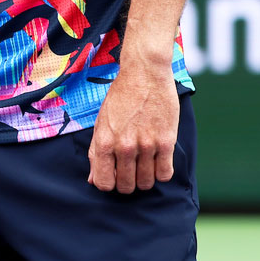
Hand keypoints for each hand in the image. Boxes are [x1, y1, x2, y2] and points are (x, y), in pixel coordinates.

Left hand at [87, 60, 178, 193]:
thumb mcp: (101, 122)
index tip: (113, 176)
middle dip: (127, 183)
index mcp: (104, 140)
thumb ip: (96, 152)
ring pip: (146, 183)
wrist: (144, 74)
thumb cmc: (121, 97)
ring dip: (144, 178)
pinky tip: (157, 160)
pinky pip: (165, 174)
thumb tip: (93, 180)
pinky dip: (161, 172)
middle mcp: (124, 146)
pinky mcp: (166, 142)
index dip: (108, 184)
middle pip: (126, 186)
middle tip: (129, 171)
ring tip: (143, 164)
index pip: (104, 182)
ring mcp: (146, 145)